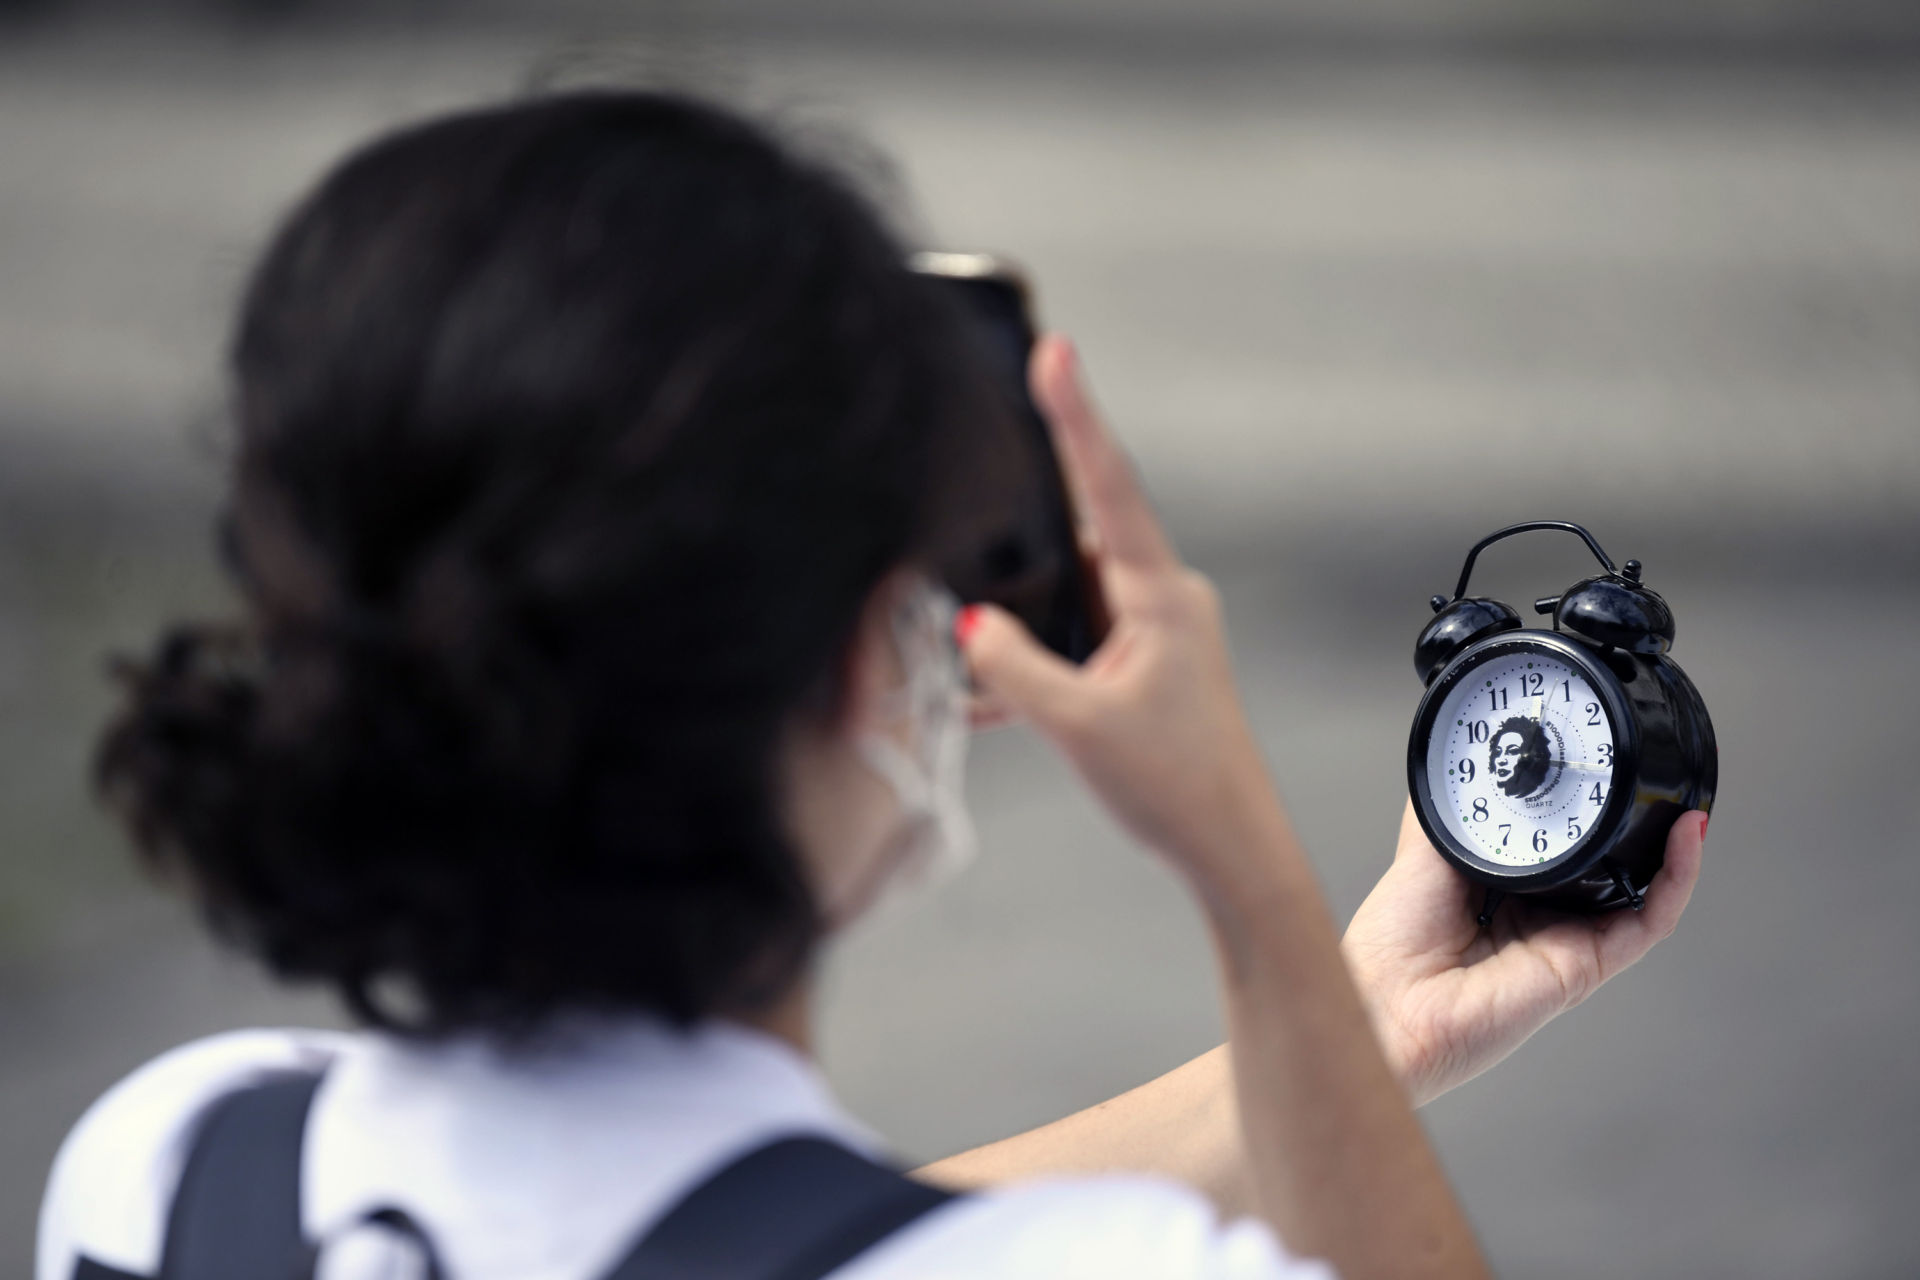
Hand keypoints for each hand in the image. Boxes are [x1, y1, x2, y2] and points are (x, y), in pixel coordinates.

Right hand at [958, 336, 1272, 879]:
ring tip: (980, 657)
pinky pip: (1076, 640)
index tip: (1055, 350)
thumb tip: (967, 625)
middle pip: (1077, 536)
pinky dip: (1036, 663)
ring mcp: (1155, 632)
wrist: (1230, 849)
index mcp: (1160, 594)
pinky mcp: (1142, 666)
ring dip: (1024, 620)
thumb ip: (1013, 669)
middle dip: (1021, 534)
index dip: (1075, 413)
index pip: (1108, 483)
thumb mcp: (1078, 725)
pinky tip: (992, 696)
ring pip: (1070, 595)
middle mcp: (1163, 599)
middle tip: (973, 508)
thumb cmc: (1175, 786)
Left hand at [1343, 804, 1707, 1105]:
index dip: (1585, 812)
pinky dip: (1677, 879)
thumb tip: (1457, 766)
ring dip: (1669, 848)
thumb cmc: (1390, 949)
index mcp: (1502, 891)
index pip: (1560, 847)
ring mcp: (1567, 942)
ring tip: (1681, 796)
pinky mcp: (1586, 966)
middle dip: (1635, 827)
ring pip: (1639, 892)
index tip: (1600, 768)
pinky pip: (1648, 922)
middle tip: (1652, 777)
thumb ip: (1448, 814)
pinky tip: (1688, 836)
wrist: (1387, 1004)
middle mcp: (1540, 918)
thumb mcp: (1423, 856)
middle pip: (1605, 869)